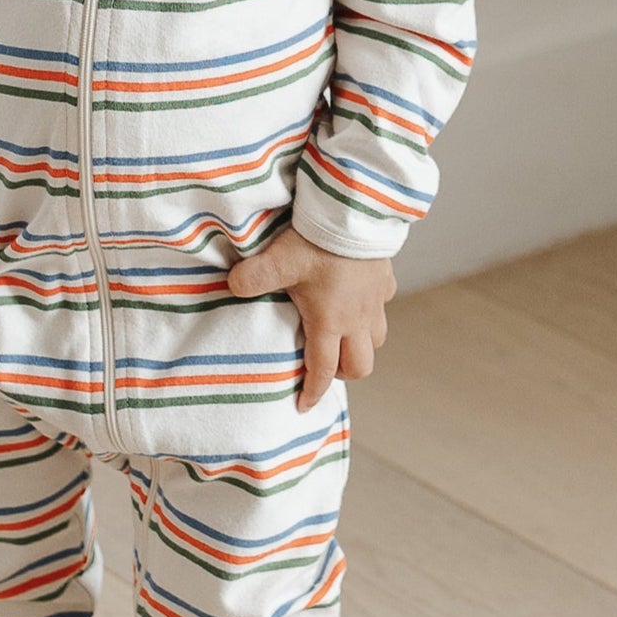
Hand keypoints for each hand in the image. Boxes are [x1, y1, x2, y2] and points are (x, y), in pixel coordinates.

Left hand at [225, 224, 395, 412]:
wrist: (355, 210)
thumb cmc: (317, 240)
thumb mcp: (276, 260)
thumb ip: (250, 279)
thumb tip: (231, 286)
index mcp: (330, 323)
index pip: (322, 370)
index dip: (312, 392)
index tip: (303, 406)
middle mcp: (358, 318)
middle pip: (360, 366)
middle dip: (341, 373)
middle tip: (321, 366)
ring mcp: (376, 300)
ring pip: (376, 340)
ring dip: (359, 346)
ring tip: (340, 337)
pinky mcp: (385, 279)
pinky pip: (382, 307)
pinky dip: (370, 312)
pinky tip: (356, 300)